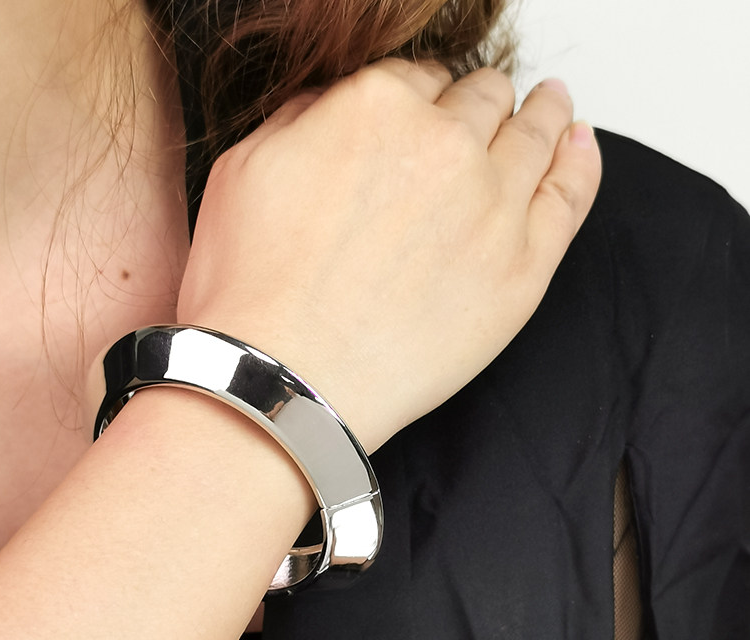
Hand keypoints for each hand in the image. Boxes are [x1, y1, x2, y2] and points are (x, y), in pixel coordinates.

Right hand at [177, 62, 601, 452]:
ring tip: (548, 109)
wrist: (280, 381)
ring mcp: (493, 205)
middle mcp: (444, 143)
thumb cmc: (252, 295)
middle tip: (480, 115)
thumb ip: (299, 118)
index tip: (424, 112)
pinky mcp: (522, 268)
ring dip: (540, 114)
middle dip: (476, 103)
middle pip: (480, 99)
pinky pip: (571, 193)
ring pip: (535, 133)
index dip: (420, 96)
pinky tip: (578, 146)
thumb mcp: (241, 172)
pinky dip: (579, 160)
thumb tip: (332, 104)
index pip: (418, 78)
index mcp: (376, 107)